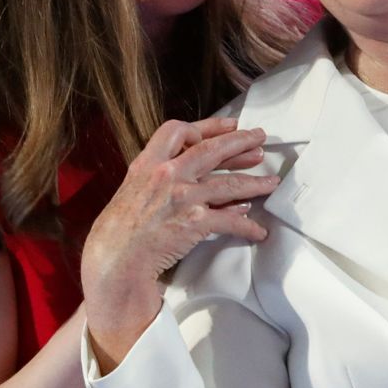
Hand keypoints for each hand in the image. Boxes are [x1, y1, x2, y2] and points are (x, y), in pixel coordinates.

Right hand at [80, 116, 277, 373]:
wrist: (115, 261)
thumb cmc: (119, 231)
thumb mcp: (131, 190)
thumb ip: (157, 176)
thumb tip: (192, 175)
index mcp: (147, 163)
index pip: (178, 130)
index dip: (206, 126)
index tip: (228, 125)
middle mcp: (167, 174)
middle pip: (211, 150)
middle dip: (240, 142)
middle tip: (260, 138)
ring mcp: (182, 197)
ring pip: (229, 184)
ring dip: (255, 183)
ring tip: (272, 182)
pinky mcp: (195, 222)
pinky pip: (230, 220)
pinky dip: (247, 225)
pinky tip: (257, 229)